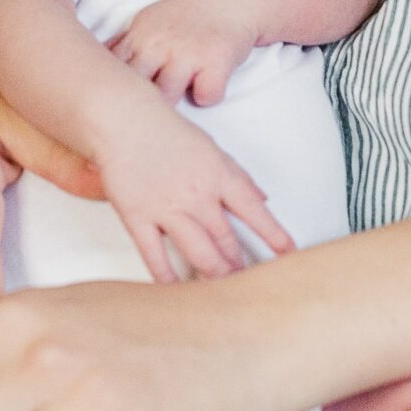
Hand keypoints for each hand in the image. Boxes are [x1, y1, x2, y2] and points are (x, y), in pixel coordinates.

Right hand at [90, 83, 291, 281]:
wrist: (122, 119)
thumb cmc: (165, 130)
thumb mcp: (210, 147)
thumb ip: (237, 176)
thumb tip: (262, 199)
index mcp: (217, 176)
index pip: (254, 211)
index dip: (274, 235)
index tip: (288, 254)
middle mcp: (196, 196)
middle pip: (227, 242)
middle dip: (240, 266)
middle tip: (247, 283)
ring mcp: (167, 209)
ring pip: (199, 253)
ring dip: (214, 275)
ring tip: (222, 289)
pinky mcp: (138, 218)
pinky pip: (155, 256)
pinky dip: (167, 278)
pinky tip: (176, 290)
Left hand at [111, 0, 258, 107]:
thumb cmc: (183, 17)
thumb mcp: (146, 24)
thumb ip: (124, 47)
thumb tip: (90, 65)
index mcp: (138, 37)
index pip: (111, 69)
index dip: (107, 91)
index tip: (106, 105)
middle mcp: (159, 44)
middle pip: (135, 85)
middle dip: (134, 105)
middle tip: (138, 119)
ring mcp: (187, 52)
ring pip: (167, 95)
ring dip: (171, 107)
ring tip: (174, 108)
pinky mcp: (216, 61)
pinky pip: (206, 96)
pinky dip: (206, 97)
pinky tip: (206, 87)